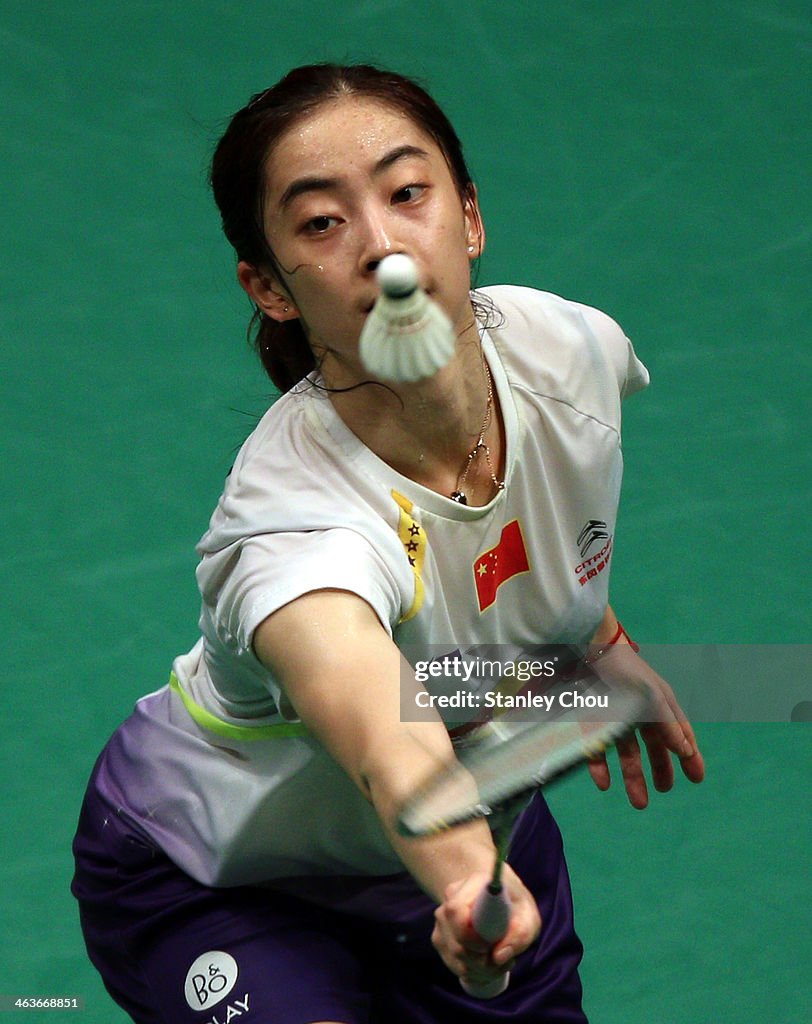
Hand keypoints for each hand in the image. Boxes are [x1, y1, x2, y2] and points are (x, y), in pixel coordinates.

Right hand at [431, 865, 539, 987]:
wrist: (500, 902)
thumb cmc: (516, 908)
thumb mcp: (528, 918)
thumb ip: (519, 935)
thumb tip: (498, 957)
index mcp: (473, 884)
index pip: (456, 910)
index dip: (471, 936)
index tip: (491, 946)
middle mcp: (451, 898)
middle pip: (457, 943)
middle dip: (483, 961)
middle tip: (506, 959)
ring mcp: (442, 918)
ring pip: (455, 957)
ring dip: (481, 969)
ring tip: (500, 960)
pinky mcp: (440, 937)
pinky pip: (454, 964)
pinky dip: (473, 972)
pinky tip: (487, 963)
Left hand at [584, 643, 705, 807]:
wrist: (586, 648)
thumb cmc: (624, 669)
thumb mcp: (652, 696)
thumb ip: (668, 723)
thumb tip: (686, 751)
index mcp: (658, 703)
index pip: (679, 733)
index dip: (689, 755)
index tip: (697, 779)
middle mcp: (638, 711)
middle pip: (653, 746)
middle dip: (660, 769)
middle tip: (664, 791)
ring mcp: (614, 716)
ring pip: (627, 752)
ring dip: (633, 777)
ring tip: (638, 803)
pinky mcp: (590, 720)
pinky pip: (597, 747)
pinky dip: (601, 766)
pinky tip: (604, 784)